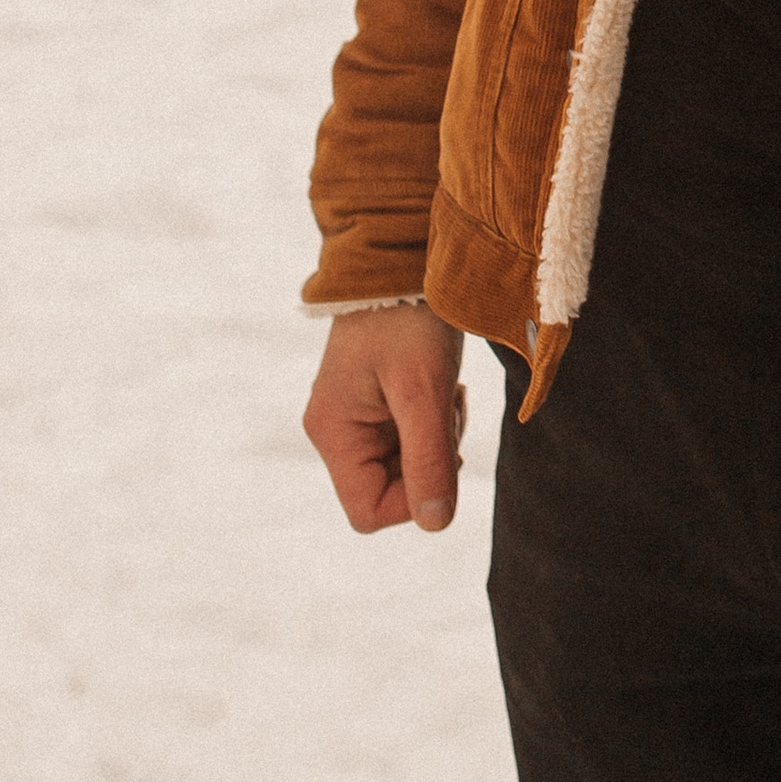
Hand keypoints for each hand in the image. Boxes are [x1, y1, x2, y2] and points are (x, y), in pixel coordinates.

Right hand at [303, 307, 466, 532]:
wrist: (402, 258)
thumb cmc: (408, 318)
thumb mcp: (424, 389)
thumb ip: (429, 457)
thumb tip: (436, 523)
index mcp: (333, 432)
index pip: (369, 512)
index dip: (414, 499)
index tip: (445, 453)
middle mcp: (336, 430)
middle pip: (391, 488)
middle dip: (430, 460)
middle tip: (447, 407)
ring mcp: (355, 416)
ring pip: (405, 464)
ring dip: (436, 437)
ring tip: (444, 390)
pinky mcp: (376, 402)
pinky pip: (409, 436)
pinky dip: (433, 420)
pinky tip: (440, 385)